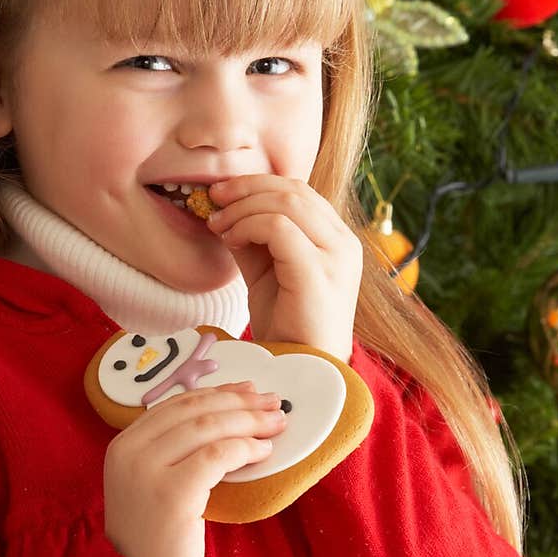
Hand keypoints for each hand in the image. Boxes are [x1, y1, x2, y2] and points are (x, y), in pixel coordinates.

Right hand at [103, 381, 286, 556]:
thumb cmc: (157, 539)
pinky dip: (245, 448)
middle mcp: (129, 452)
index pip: (176, 404)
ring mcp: (146, 471)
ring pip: (208, 427)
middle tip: (273, 402)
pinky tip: (263, 452)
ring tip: (277, 423)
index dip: (218, 393)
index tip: (248, 390)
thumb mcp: (153, 484)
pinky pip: (217, 456)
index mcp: (123, 445)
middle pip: (194, 410)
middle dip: (239, 402)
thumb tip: (226, 416)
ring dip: (249, 421)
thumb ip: (173, 453)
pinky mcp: (171, 493)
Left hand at [206, 175, 362, 361]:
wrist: (302, 372)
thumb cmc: (287, 327)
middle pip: (294, 190)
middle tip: (213, 199)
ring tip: (218, 224)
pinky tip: (231, 240)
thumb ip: (254, 238)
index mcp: (337, 241)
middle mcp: (344, 244)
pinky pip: (279, 228)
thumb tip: (224, 208)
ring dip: (243, 207)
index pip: (299, 191)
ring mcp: (336, 257)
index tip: (221, 193)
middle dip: (247, 188)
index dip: (258, 184)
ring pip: (286, 202)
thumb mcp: (266, 272)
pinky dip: (248, 225)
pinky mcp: (318, 272)